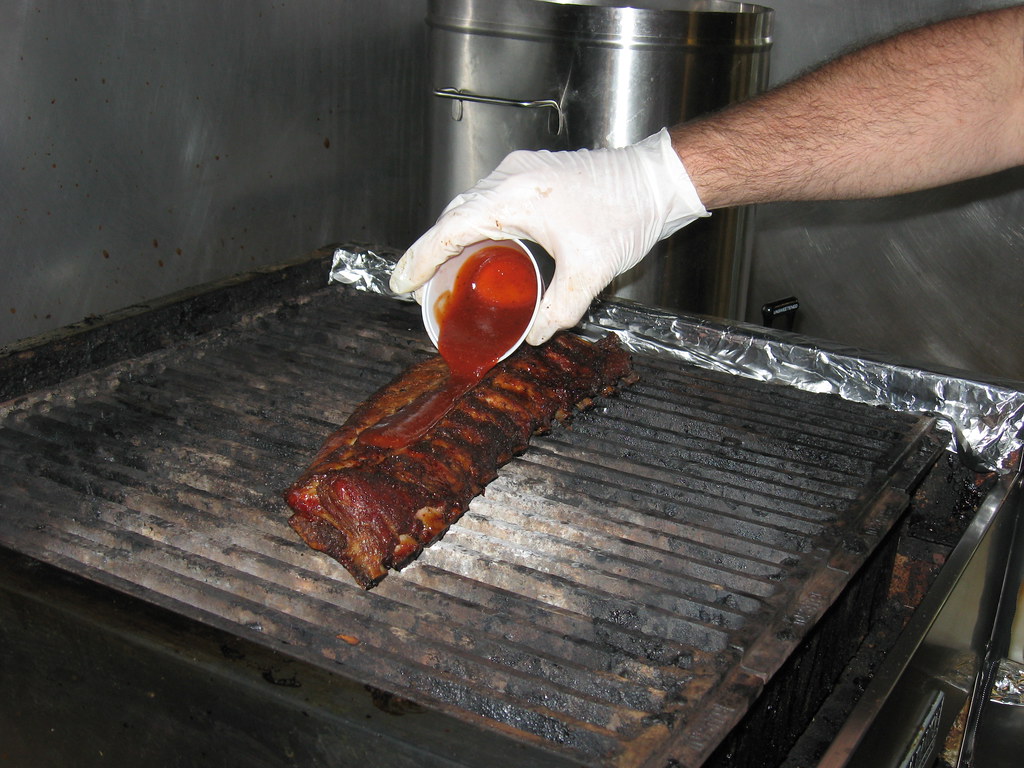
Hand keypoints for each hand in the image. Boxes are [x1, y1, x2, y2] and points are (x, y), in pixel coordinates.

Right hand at [390, 129, 708, 344]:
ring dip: (454, 239)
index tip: (400, 283)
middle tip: (416, 287)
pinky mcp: (533, 176)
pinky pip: (491, 202)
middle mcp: (510, 179)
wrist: (655, 179)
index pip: (450, 230)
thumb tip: (533, 335)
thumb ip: (558, 310)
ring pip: (471, 207)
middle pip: (454, 217)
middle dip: (431, 252)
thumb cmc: (625, 212)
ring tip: (442, 274)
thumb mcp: (589, 272)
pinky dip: (477, 227)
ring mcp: (520, 173)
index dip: (420, 258)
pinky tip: (480, 251)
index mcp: (513, 197)